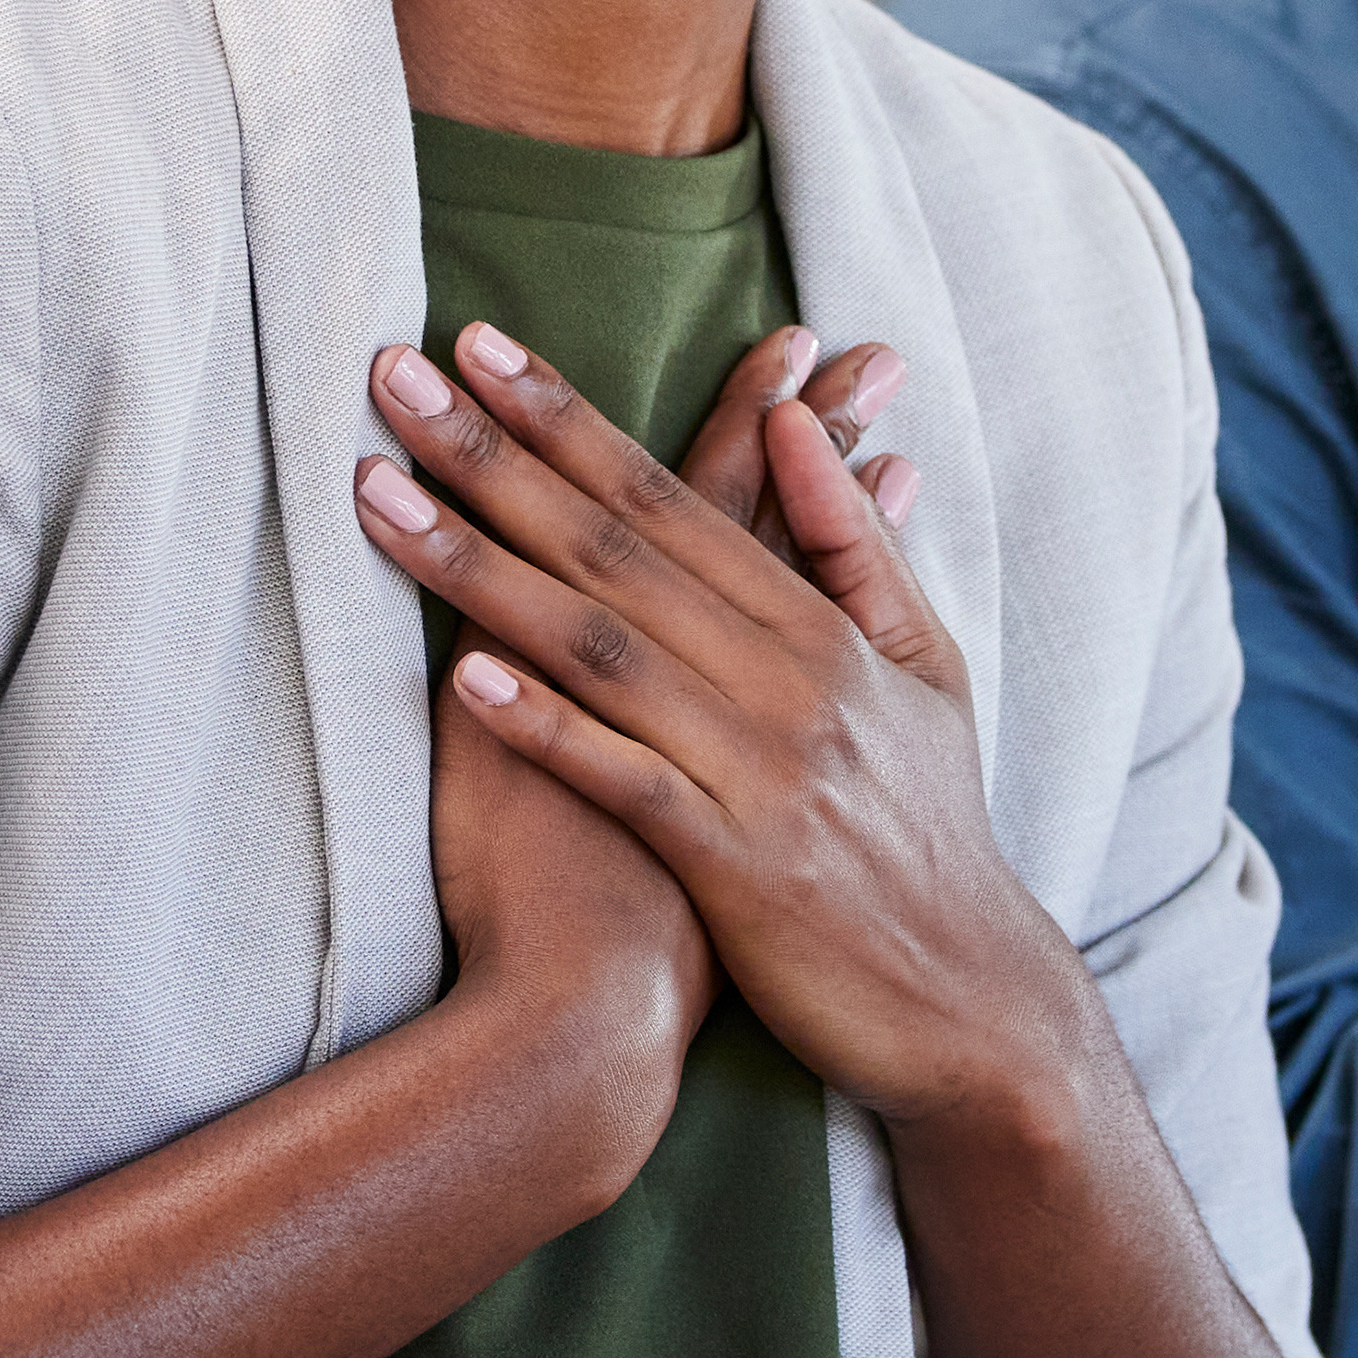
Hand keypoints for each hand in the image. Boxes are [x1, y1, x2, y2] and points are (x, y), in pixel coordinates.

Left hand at [352, 322, 1104, 1138]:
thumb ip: (855, 544)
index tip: (480, 346)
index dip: (570, 419)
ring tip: (382, 495)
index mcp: (822, 629)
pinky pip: (627, 781)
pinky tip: (463, 676)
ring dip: (483, 565)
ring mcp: (763, 772)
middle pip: (619, 546)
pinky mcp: (739, 870)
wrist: (974, 1011)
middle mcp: (789, 683)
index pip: (675, 497)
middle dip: (500, 453)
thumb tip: (801, 422)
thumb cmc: (930, 836)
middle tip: (397, 377)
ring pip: (603, 646)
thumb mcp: (923, 668)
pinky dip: (548, 727)